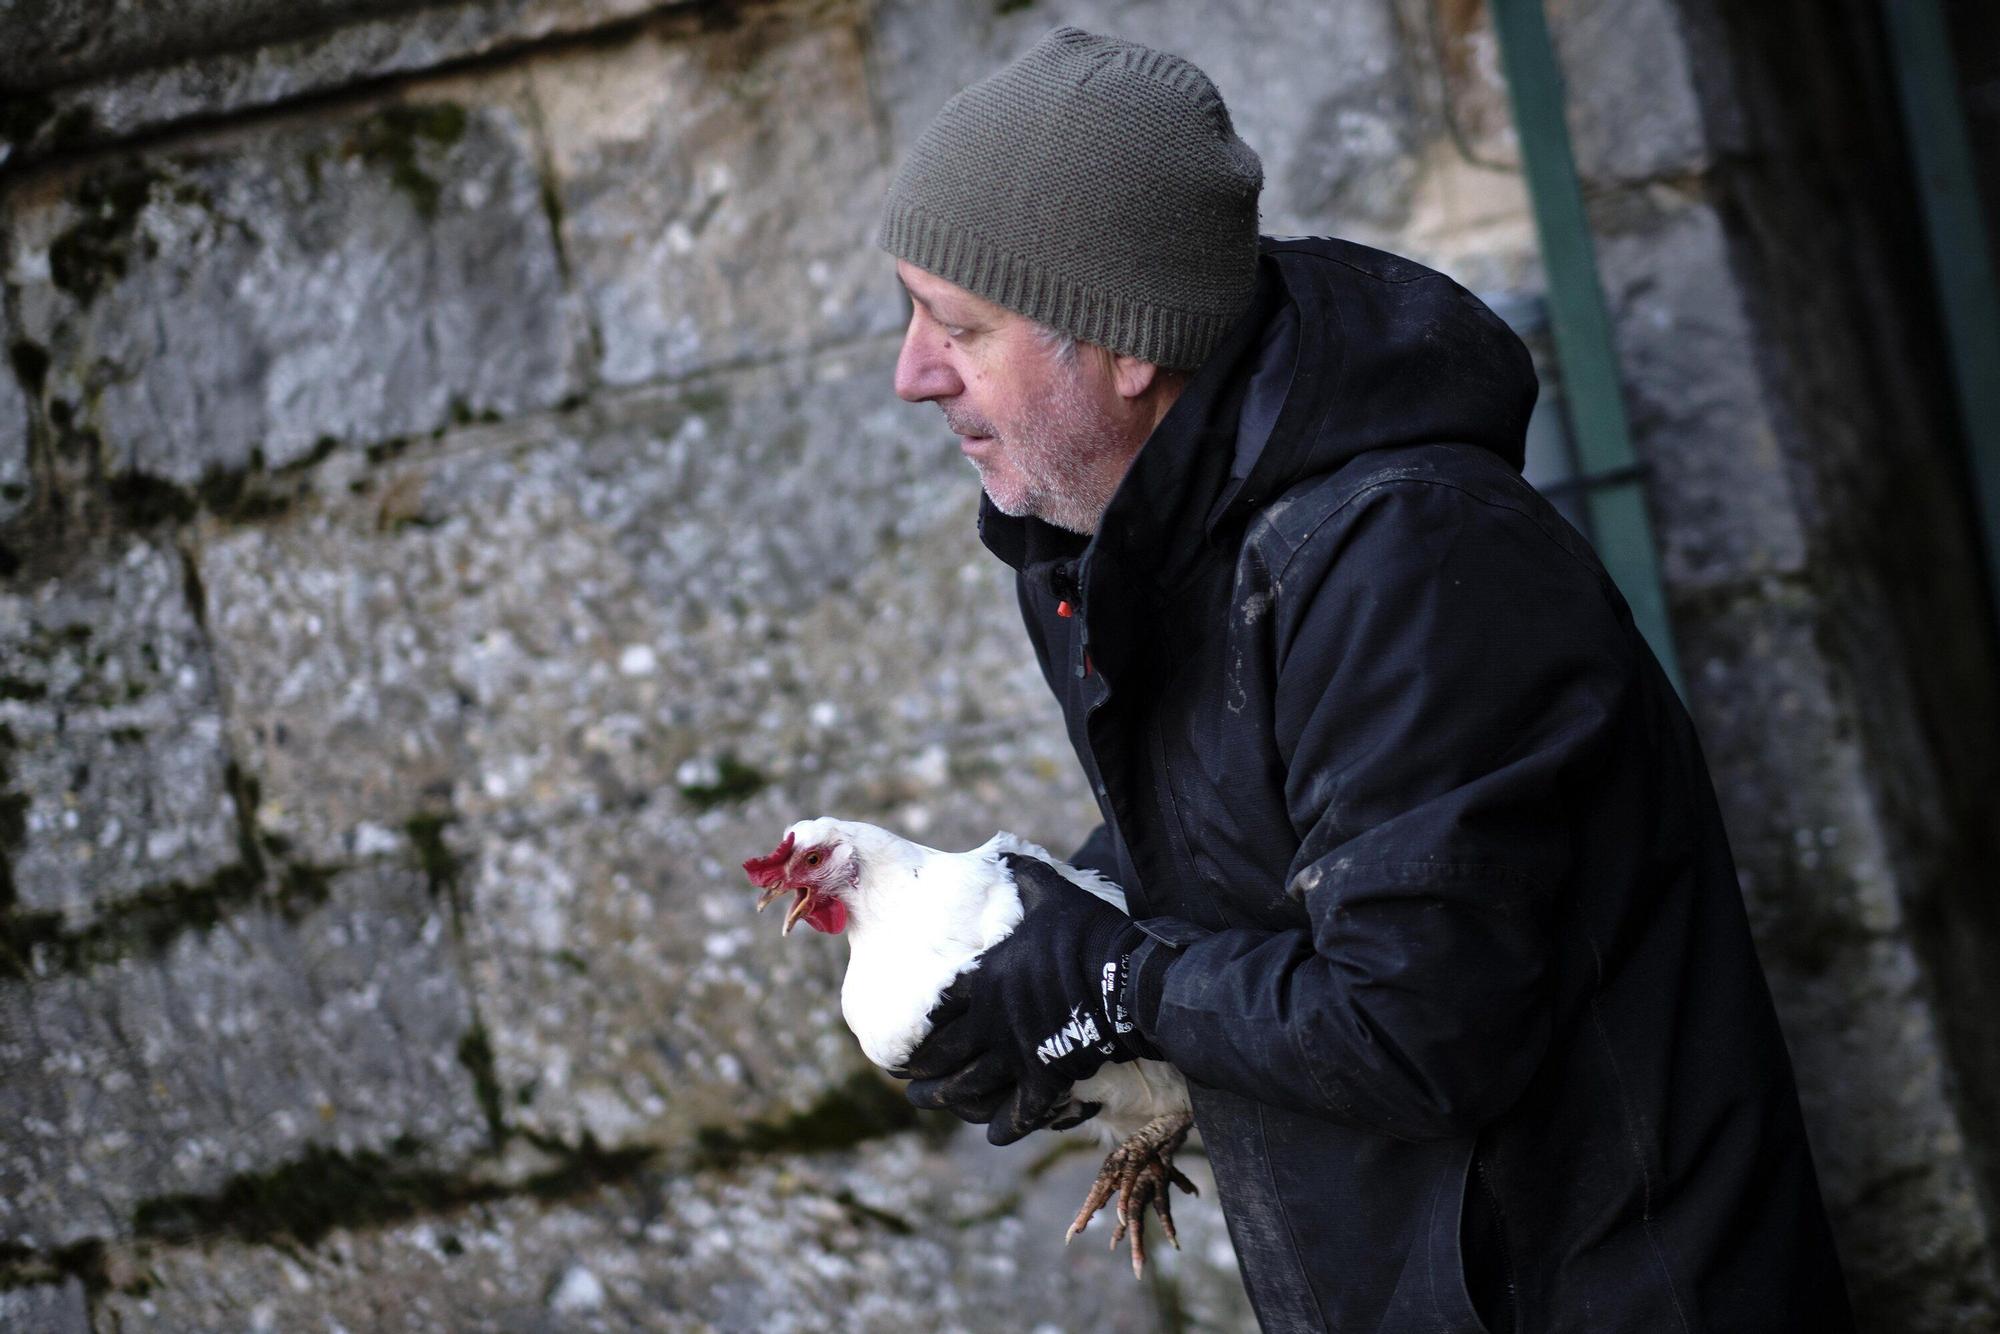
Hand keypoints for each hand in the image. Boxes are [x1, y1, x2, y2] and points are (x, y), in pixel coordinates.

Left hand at [902, 854, 1145, 1144]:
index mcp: (985, 979)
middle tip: (904, 1081)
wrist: (1132, 979)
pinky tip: (993, 1133)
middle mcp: (992, 1021)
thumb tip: (1006, 853)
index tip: (898, 1039)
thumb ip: (1022, 877)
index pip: (935, 1010)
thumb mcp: (1051, 894)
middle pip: (942, 1056)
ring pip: (970, 1087)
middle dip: (919, 1072)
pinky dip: (1004, 1126)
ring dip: (946, 1099)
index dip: (913, 1028)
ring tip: (928, 1103)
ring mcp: (1018, 1053)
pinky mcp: (1048, 1077)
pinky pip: (1019, 1112)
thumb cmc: (1088, 933)